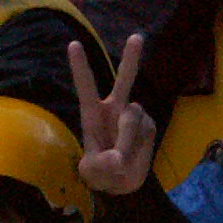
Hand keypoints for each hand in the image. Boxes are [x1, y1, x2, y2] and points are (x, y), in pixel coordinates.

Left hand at [70, 33, 157, 197]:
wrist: (122, 185)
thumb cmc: (100, 174)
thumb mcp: (92, 173)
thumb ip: (101, 165)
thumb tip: (118, 159)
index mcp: (92, 115)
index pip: (85, 87)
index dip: (80, 67)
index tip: (74, 44)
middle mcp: (114, 110)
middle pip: (124, 80)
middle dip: (131, 58)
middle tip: (136, 37)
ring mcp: (133, 116)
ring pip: (133, 119)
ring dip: (127, 141)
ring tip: (120, 160)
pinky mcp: (149, 126)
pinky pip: (145, 132)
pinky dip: (139, 149)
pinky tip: (133, 158)